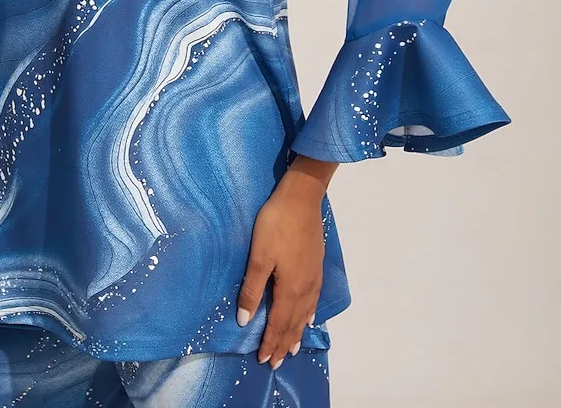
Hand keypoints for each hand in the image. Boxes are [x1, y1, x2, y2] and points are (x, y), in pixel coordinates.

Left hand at [236, 154, 337, 368]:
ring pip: (305, 312)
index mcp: (290, 288)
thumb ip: (252, 289)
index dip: (271, 342)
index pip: (278, 323)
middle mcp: (305, 287)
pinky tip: (310, 315)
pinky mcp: (316, 264)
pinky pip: (314, 299)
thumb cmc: (276, 224)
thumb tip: (244, 320)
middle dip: (284, 343)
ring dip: (297, 332)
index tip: (264, 360)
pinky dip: (309, 313)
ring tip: (294, 348)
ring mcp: (313, 275)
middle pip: (294, 322)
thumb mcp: (259, 256)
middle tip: (277, 363)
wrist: (302, 197)